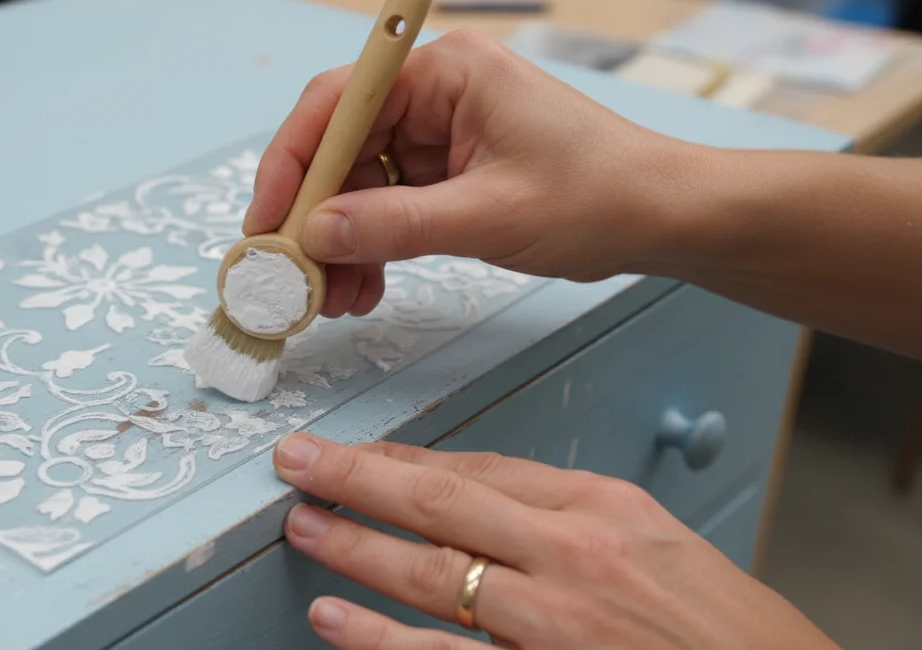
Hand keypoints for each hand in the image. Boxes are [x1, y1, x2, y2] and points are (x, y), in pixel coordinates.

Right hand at [244, 31, 691, 316]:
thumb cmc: (598, 195)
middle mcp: (434, 95)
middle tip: (290, 277)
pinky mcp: (446, 172)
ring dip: (338, 243)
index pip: (339, 105)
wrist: (659, 218)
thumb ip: (394, 225)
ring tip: (331, 299)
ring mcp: (439, 134)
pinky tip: (362, 288)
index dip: (291, 165)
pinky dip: (368, 248)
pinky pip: (384, 207)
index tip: (267, 224)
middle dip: (312, 217)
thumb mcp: (488, 216)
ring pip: (356, 185)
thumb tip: (314, 235)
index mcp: (445, 75)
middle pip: (339, 148)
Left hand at [272, 433, 919, 649]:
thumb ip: (573, 521)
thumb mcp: (658, 544)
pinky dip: (374, 636)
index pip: (480, 469)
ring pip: (427, 569)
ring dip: (351, 542)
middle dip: (356, 475)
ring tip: (301, 525)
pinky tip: (332, 616)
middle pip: (439, 500)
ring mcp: (556, 625)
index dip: (405, 459)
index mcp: (605, 509)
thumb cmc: (737, 641)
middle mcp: (574, 554)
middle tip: (300, 460)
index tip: (362, 451)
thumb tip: (490, 507)